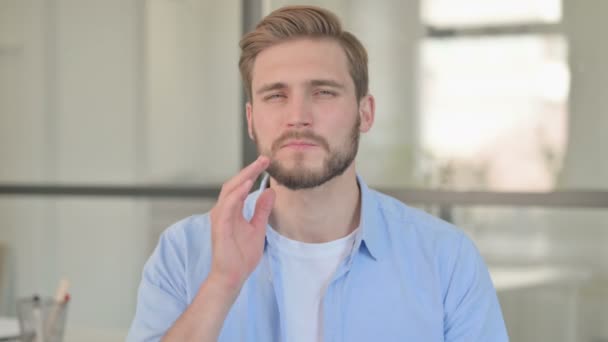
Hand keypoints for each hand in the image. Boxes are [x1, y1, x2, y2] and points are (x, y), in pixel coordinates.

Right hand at [208, 156, 274, 293]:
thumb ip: (262, 210)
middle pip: (234, 184)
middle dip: (249, 170)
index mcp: (233, 210)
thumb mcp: (258, 228)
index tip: (266, 162)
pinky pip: (227, 206)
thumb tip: (270, 192)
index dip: (252, 173)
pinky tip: (246, 186)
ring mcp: (220, 217)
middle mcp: (224, 211)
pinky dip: (236, 194)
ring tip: (256, 167)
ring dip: (243, 177)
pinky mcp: (220, 226)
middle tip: (264, 159)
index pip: (241, 186)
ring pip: (229, 191)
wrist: (233, 276)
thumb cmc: (241, 256)